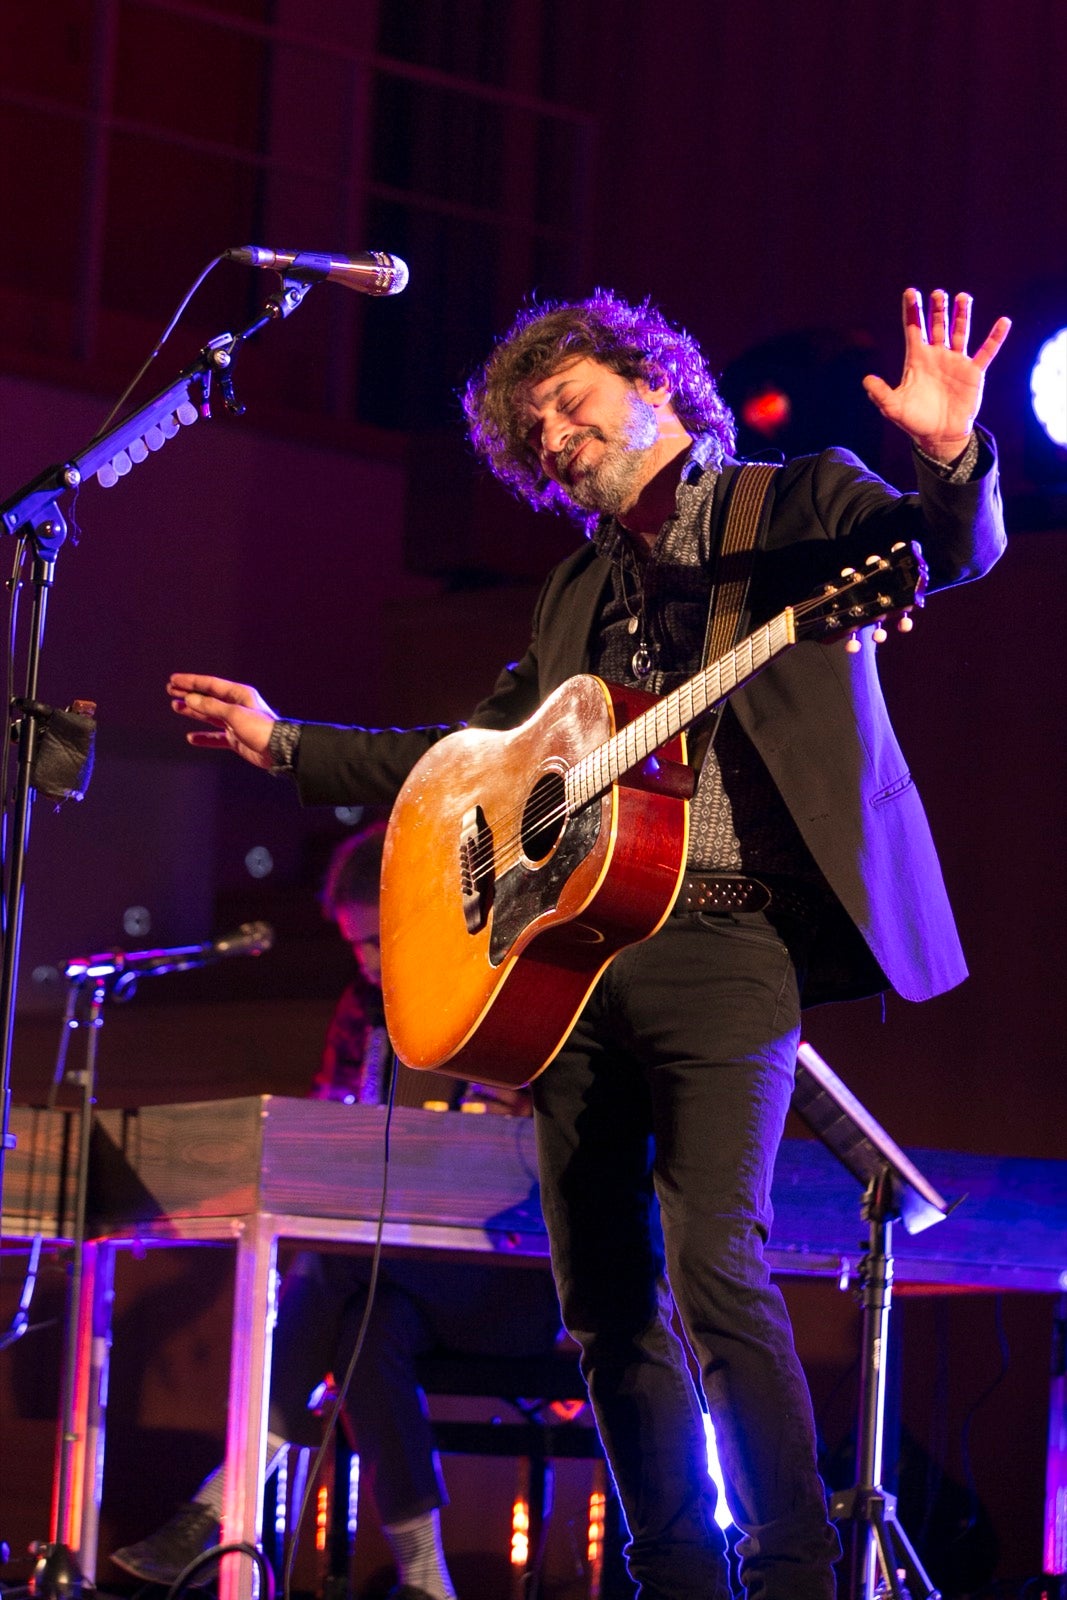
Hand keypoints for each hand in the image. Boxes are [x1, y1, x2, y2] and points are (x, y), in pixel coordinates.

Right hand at [167, 673, 278, 769]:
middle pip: (207, 698)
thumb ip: (211, 706)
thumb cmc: (261, 728)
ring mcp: (235, 723)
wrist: (279, 750)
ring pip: (209, 715)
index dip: (191, 682)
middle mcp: (236, 706)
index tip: (174, 680)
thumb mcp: (234, 714)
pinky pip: (216, 737)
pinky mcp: (236, 739)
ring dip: (193, 711)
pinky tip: (191, 738)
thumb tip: (190, 699)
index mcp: (238, 694)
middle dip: (189, 693)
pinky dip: (204, 737)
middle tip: (170, 690)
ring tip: (175, 706)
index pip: (210, 684)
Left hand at [863, 288, 1010, 461]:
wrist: (939, 436)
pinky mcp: (973, 372)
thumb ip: (880, 393)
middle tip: (938, 294)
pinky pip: (986, 352)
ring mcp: (956, 362)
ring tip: (963, 297)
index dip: (912, 311)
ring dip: (961, 315)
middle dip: (937, 309)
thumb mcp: (893, 407)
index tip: (910, 292)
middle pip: (937, 325)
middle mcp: (936, 355)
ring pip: (959, 332)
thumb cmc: (914, 421)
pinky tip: (1003, 322)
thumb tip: (866, 380)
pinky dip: (995, 338)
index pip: (914, 329)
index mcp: (917, 359)